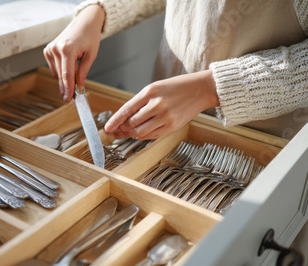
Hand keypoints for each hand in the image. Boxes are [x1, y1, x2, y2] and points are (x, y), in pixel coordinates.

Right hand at [43, 5, 104, 100]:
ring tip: (75, 73)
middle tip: (70, 97)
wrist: (84, 23)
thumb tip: (79, 86)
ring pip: (57, 73)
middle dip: (66, 87)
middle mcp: (56, 48)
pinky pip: (54, 68)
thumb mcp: (91, 55)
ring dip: (64, 78)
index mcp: (67, 49)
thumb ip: (83, 72)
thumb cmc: (89, 36)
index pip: (67, 75)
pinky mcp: (48, 50)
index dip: (69, 89)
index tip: (69, 99)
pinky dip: (60, 71)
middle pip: (61, 76)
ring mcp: (50, 49)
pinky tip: (68, 65)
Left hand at [104, 70, 218, 138]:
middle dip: (121, 129)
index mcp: (150, 92)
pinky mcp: (173, 126)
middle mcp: (157, 105)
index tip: (106, 128)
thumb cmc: (176, 88)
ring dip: (131, 134)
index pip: (126, 109)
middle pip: (131, 123)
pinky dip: (143, 136)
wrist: (201, 89)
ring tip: (126, 133)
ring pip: (140, 132)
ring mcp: (165, 117)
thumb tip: (124, 119)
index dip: (114, 121)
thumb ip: (140, 102)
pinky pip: (152, 135)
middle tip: (116, 132)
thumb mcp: (155, 88)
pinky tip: (139, 133)